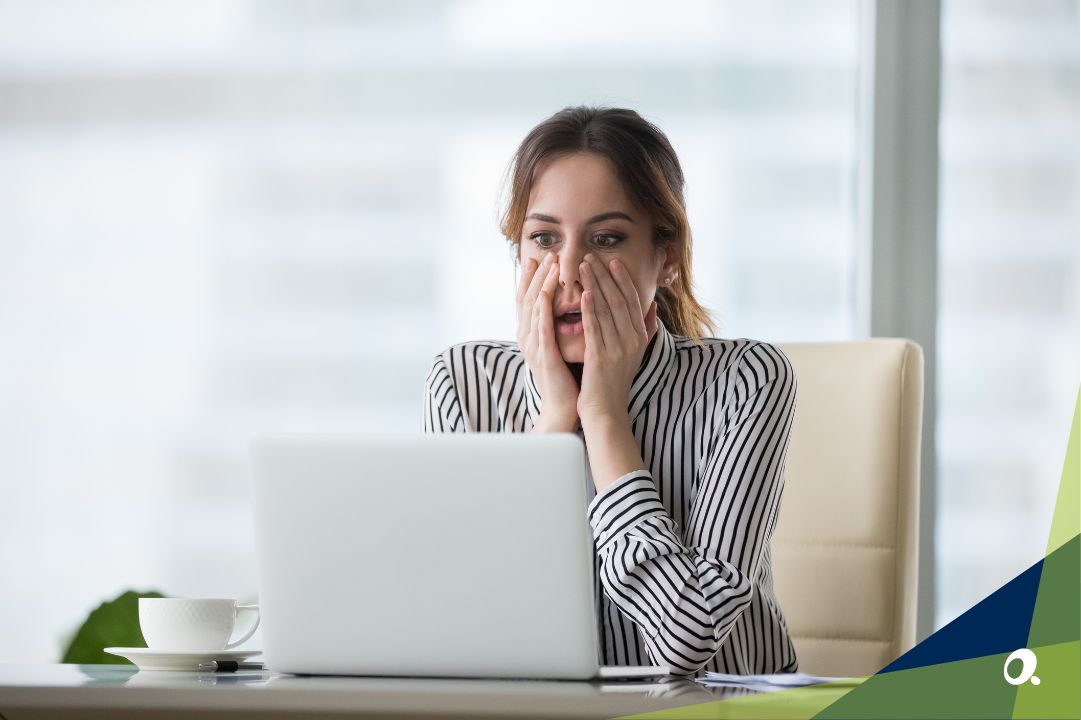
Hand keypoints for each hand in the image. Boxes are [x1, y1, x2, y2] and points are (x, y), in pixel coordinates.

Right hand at [515, 251, 579, 425]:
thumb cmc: (568, 378)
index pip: (531, 300)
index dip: (534, 278)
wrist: (564, 408)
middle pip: (528, 298)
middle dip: (536, 274)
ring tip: (549, 264)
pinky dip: (544, 308)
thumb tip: (575, 306)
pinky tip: (547, 293)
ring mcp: (533, 346)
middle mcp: (528, 337)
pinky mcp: (543, 355)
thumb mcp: (563, 347)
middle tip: (545, 253)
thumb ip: (564, 327)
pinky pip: (541, 327)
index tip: (541, 257)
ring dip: (541, 284)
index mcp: (533, 335)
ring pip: (534, 308)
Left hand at [577, 254, 657, 425]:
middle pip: (619, 300)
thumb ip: (646, 329)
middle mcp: (632, 340)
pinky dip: (590, 309)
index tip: (612, 262)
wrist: (606, 412)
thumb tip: (654, 307)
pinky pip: (595, 328)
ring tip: (583, 267)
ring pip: (606, 309)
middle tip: (592, 256)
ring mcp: (618, 349)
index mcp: (640, 337)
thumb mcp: (635, 353)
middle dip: (605, 276)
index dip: (622, 279)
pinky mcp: (601, 357)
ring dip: (594, 285)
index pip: (632, 301)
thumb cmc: (614, 382)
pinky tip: (584, 294)